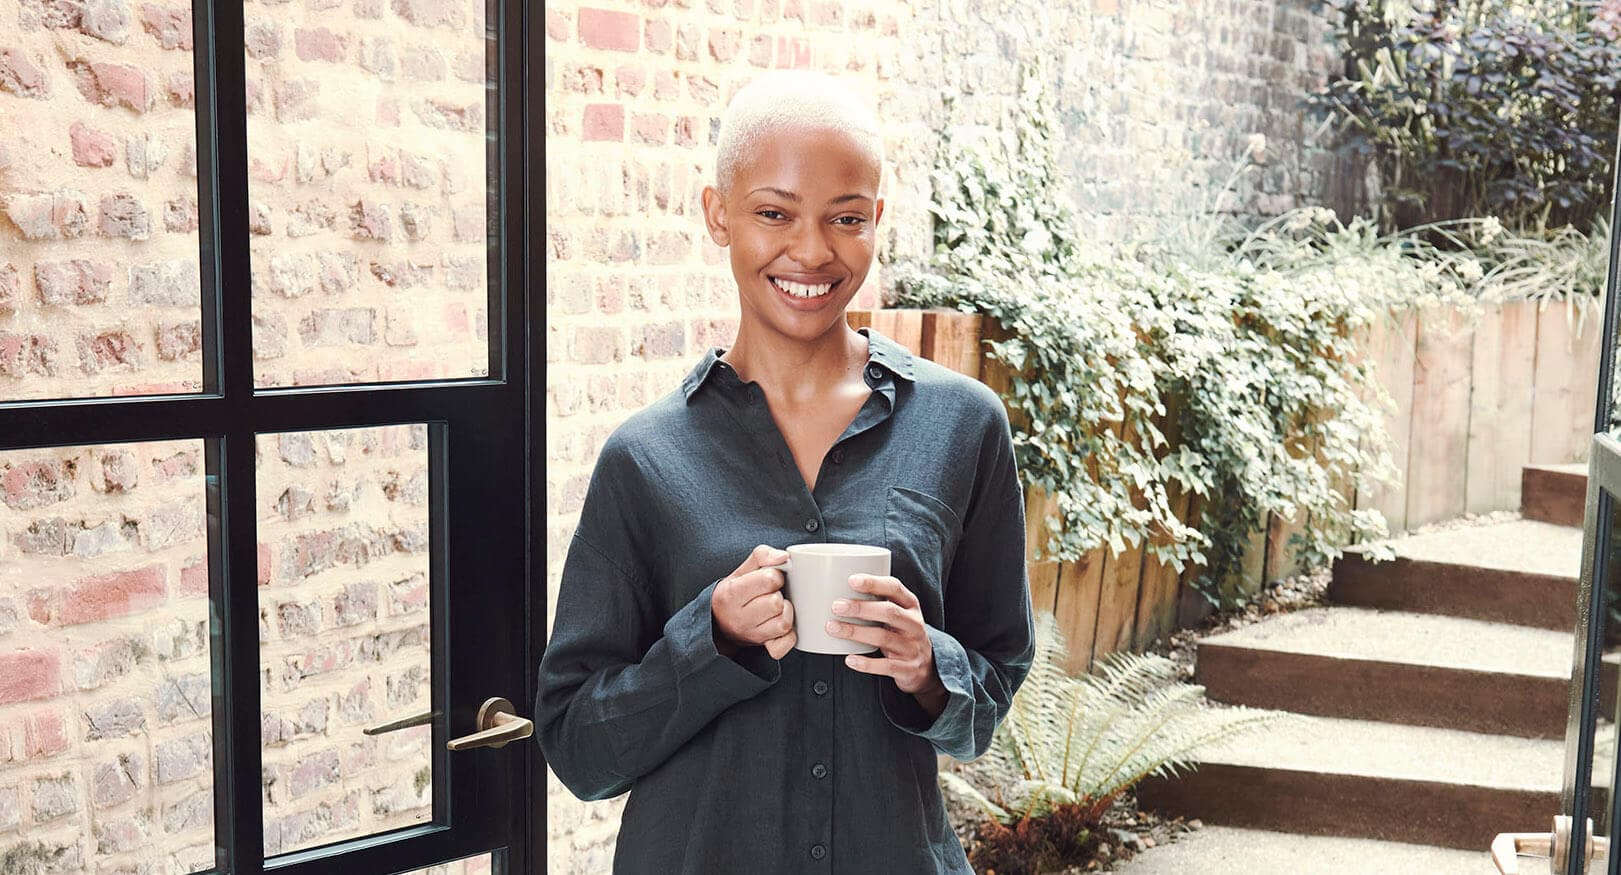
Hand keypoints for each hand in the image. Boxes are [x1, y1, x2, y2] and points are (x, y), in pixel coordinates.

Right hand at [712, 544, 796, 659]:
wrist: (718, 624)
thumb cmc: (734, 594)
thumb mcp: (741, 570)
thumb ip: (762, 556)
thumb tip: (784, 557)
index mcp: (732, 593)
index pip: (769, 580)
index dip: (775, 575)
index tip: (770, 578)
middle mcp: (740, 617)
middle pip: (776, 603)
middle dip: (779, 594)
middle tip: (772, 594)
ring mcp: (752, 635)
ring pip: (783, 623)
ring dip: (785, 613)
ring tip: (777, 608)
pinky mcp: (764, 648)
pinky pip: (785, 643)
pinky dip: (789, 635)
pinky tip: (782, 624)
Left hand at [826, 574, 942, 698]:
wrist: (927, 667)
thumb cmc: (902, 633)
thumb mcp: (899, 614)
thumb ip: (879, 602)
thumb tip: (839, 589)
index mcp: (911, 606)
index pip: (895, 588)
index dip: (874, 583)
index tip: (852, 580)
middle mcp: (914, 624)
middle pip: (889, 612)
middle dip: (861, 608)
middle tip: (836, 606)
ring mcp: (912, 647)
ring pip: (883, 638)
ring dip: (856, 632)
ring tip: (833, 628)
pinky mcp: (907, 669)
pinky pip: (886, 666)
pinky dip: (866, 663)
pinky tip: (849, 659)